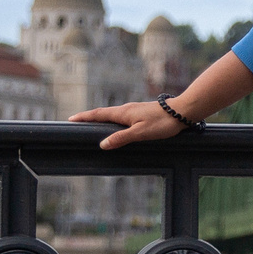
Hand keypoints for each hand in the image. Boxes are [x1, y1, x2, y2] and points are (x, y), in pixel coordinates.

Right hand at [71, 100, 187, 149]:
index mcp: (123, 113)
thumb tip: (102, 144)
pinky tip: (116, 125)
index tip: (70, 119)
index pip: (98, 114)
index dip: (84, 117)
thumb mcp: (140, 133)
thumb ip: (121, 138)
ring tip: (92, 124)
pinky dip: (113, 120)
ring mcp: (134, 110)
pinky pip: (122, 116)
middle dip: (89, 117)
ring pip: (113, 114)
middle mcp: (126, 109)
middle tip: (77, 122)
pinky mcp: (142, 113)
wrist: (182, 111)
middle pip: (103, 113)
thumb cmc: (163, 122)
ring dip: (100, 118)